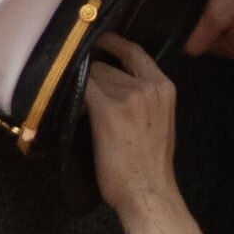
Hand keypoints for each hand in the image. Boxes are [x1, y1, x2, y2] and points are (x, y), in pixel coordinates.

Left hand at [81, 38, 182, 218]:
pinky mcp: (106, 110)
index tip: (97, 41)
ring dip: (81, 89)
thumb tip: (116, 86)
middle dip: (91, 77)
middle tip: (80, 92)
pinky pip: (81, 90)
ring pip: (91, 78)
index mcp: (163, 86)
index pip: (134, 51)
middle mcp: (147, 86)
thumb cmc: (151, 166)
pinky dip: (72, 96)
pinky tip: (69, 106)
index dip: (112, 43)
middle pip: (106, 66)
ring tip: (76, 106)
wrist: (148, 192)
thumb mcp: (158, 120)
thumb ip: (143, 98)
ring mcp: (128, 96)